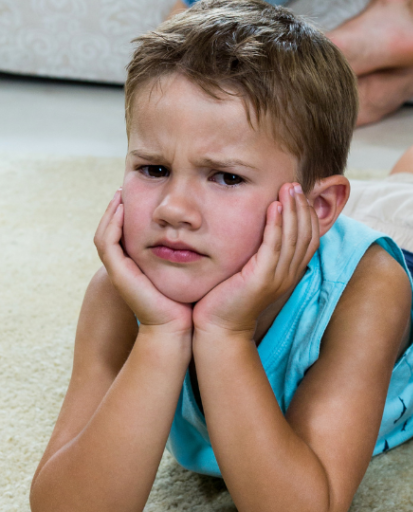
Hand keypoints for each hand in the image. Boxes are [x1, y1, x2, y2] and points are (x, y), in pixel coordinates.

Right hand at [94, 190, 192, 334]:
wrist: (180, 327)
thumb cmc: (191, 297)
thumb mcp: (193, 264)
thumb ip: (193, 247)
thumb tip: (209, 223)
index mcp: (141, 262)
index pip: (129, 230)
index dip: (131, 210)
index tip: (142, 189)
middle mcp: (128, 265)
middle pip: (113, 229)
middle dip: (117, 206)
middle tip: (126, 184)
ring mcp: (121, 270)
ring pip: (105, 234)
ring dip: (111, 211)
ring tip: (120, 192)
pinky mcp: (119, 275)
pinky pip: (107, 245)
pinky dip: (111, 225)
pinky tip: (121, 209)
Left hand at [192, 183, 319, 337]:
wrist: (218, 328)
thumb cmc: (230, 297)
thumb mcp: (253, 271)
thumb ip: (263, 252)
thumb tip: (264, 228)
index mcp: (291, 272)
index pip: (310, 238)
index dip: (308, 214)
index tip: (300, 194)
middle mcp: (289, 274)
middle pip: (305, 234)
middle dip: (302, 206)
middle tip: (296, 184)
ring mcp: (278, 277)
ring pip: (292, 237)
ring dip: (292, 209)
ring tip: (287, 188)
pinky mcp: (262, 279)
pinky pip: (273, 246)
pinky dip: (276, 224)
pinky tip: (273, 206)